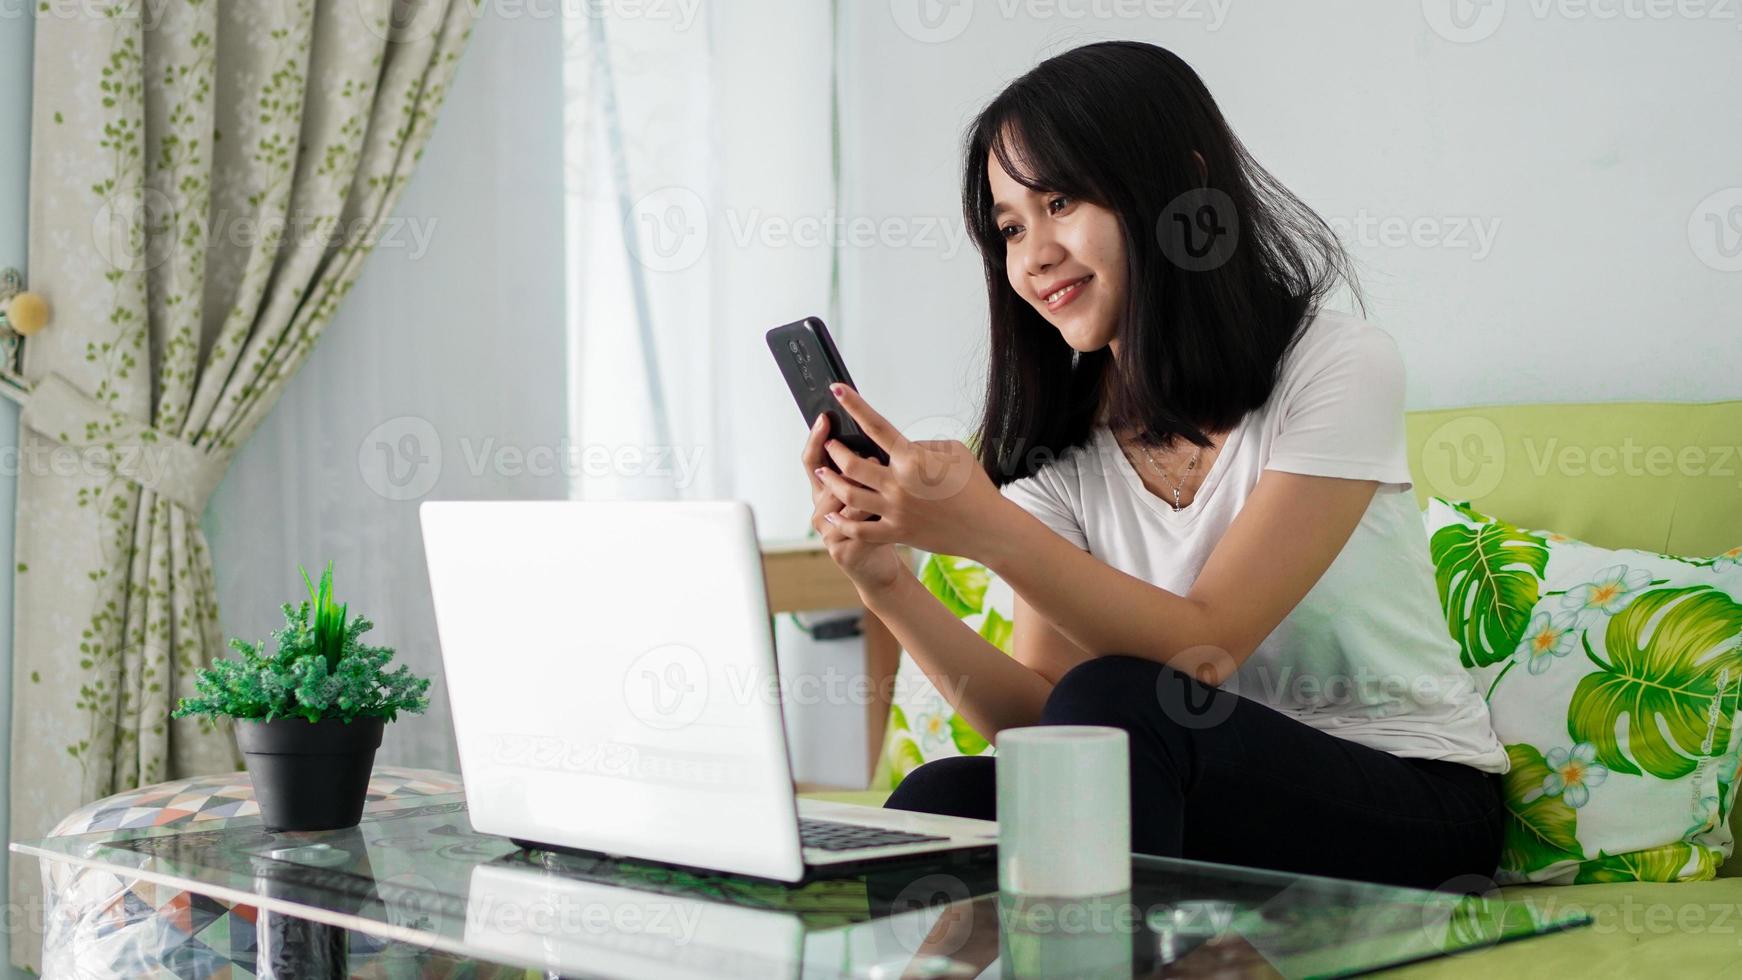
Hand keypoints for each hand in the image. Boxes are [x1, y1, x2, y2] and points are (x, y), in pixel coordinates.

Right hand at [803, 413, 904, 595]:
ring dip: (869, 489)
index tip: (826, 416)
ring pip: (845, 499)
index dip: (817, 437)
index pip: (813, 458)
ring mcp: (826, 530)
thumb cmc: (876, 524)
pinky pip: (858, 525)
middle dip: (850, 463)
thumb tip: (876, 441)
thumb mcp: (869, 492)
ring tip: (890, 486)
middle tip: (876, 456)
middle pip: (827, 475)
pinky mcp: (840, 548)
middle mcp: (820, 509)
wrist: (877, 565)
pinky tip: (893, 512)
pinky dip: (877, 516)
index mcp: (824, 491)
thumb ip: (867, 469)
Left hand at [812, 384, 1014, 561]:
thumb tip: (898, 447)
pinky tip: (833, 512)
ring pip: (848, 495)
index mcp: (913, 459)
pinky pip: (860, 529)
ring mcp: (895, 511)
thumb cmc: (975, 487)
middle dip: (835, 450)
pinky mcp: (896, 532)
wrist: (987, 528)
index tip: (836, 389)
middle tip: (830, 443)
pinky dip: (842, 520)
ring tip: (823, 472)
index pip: (876, 425)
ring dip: (831, 481)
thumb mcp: (954, 452)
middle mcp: (899, 485)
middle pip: (851, 464)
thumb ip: (921, 446)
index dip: (854, 404)